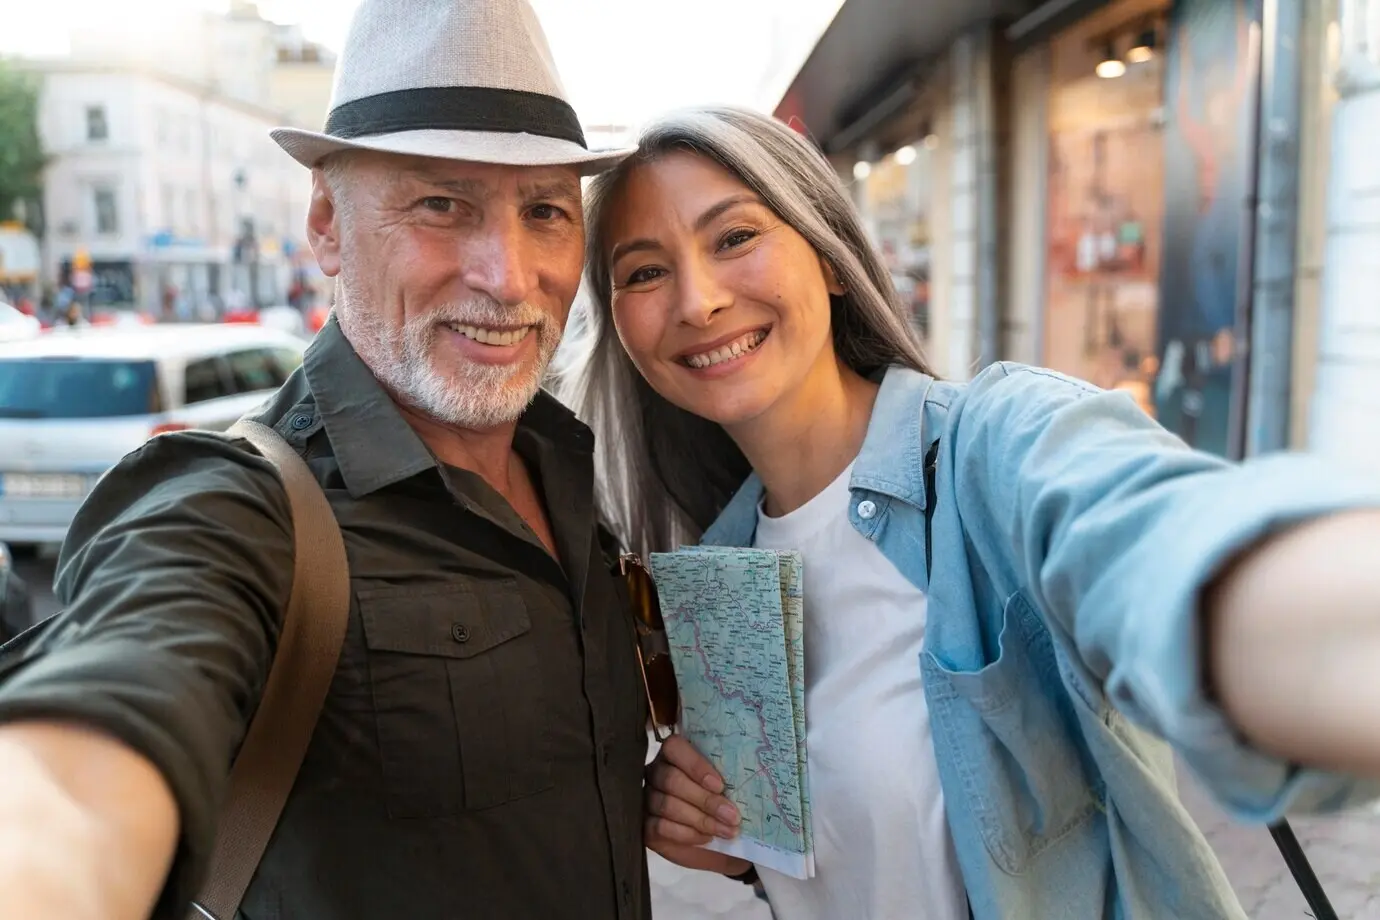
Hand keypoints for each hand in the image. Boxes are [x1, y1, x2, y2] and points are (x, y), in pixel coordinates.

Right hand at [645, 735, 750, 876]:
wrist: (718, 846)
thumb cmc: (722, 808)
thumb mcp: (728, 792)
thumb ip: (730, 783)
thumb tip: (746, 783)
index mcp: (675, 755)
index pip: (675, 748)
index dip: (695, 765)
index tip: (720, 785)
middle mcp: (656, 772)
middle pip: (672, 780)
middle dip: (705, 800)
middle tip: (731, 816)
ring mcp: (647, 798)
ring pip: (666, 804)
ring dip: (701, 819)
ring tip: (725, 830)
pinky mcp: (644, 825)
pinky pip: (660, 826)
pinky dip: (686, 834)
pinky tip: (705, 838)